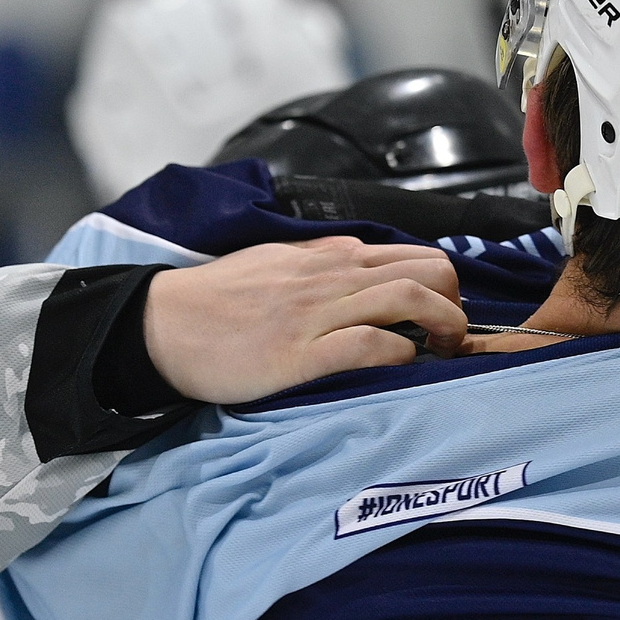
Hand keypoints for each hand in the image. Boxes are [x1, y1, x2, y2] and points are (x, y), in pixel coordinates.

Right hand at [141, 236, 465, 403]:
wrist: (162, 323)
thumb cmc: (218, 300)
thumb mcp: (278, 262)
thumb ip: (322, 263)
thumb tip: (360, 264)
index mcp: (330, 255)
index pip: (415, 256)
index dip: (444, 287)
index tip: (443, 317)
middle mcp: (333, 276)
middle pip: (429, 271)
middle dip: (456, 303)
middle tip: (451, 338)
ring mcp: (317, 313)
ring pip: (409, 299)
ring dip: (442, 326)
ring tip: (441, 351)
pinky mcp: (299, 352)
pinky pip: (369, 344)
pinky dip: (399, 354)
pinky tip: (400, 364)